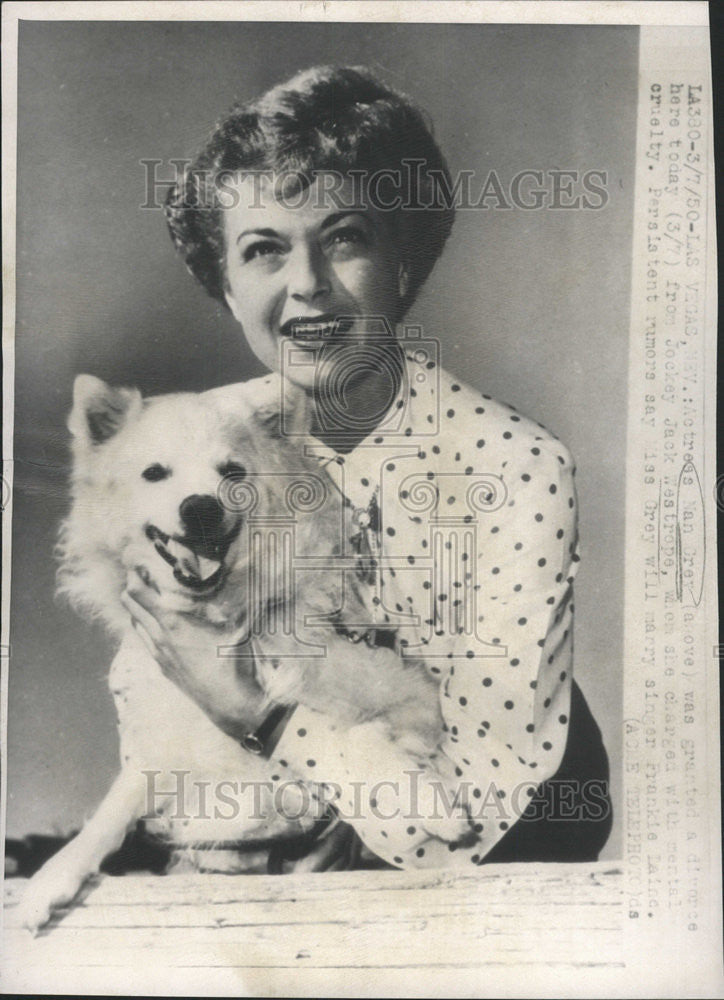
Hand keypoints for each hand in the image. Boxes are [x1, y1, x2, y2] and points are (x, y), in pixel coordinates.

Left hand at [120, 571, 266, 739]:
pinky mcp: (163, 668)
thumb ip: (225, 601)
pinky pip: (145, 642)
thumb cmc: (232, 661)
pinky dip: (143, 627)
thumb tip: (232, 578)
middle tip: (138, 573)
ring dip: (136, 608)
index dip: (135, 575)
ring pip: (136, 625)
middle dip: (131, 587)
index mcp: (173, 623)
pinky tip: (153, 626)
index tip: (136, 560)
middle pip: (132, 606)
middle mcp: (160, 637)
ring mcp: (159, 654)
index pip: (140, 593)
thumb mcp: (232, 625)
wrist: (228, 702)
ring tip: (143, 595)